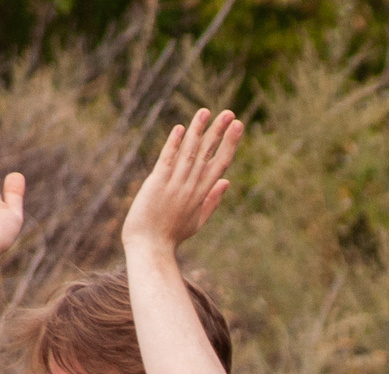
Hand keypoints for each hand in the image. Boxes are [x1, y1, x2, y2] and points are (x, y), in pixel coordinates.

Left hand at [123, 108, 242, 253]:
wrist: (150, 247)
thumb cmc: (172, 235)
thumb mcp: (197, 220)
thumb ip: (212, 200)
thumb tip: (226, 181)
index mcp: (202, 194)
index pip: (220, 164)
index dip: (230, 144)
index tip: (238, 126)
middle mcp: (190, 187)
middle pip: (207, 154)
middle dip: (219, 132)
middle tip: (229, 113)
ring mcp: (174, 185)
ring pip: (189, 153)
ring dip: (198, 131)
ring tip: (206, 112)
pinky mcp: (157, 184)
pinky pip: (167, 160)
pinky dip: (173, 144)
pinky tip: (180, 128)